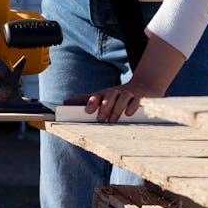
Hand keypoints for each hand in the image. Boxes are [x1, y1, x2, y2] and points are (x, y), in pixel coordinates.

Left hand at [63, 33, 185, 122]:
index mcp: (106, 93)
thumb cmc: (117, 96)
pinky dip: (133, 107)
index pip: (97, 95)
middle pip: (110, 95)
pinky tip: (129, 114)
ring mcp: (129, 94)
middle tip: (101, 119)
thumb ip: (84, 99)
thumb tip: (64, 101)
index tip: (87, 111)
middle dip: (105, 107)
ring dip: (117, 109)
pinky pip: (137, 100)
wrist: (143, 87)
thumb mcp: (101, 97)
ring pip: (123, 98)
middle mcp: (117, 92)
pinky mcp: (141, 97)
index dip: (92, 102)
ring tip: (113, 120)